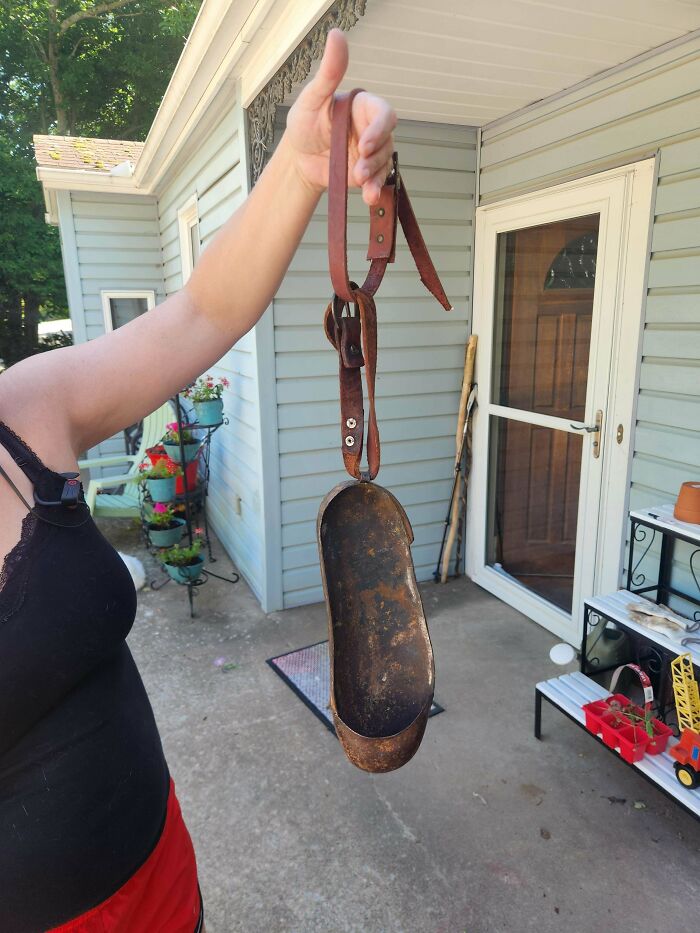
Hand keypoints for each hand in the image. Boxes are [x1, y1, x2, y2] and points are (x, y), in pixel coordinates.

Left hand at [285, 29, 396, 204]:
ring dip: (375, 175)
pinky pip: (379, 181)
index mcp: (363, 108)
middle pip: (388, 141)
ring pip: (385, 163)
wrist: (298, 160)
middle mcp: (371, 130)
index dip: (379, 130)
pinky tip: (369, 196)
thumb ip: (329, 72)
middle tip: (359, 170)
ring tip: (360, 183)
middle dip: (376, 157)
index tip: (364, 145)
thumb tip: (337, 35)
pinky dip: (375, 190)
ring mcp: (372, 153)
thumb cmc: (304, 124)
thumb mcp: (313, 98)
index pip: (385, 115)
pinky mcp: (368, 174)